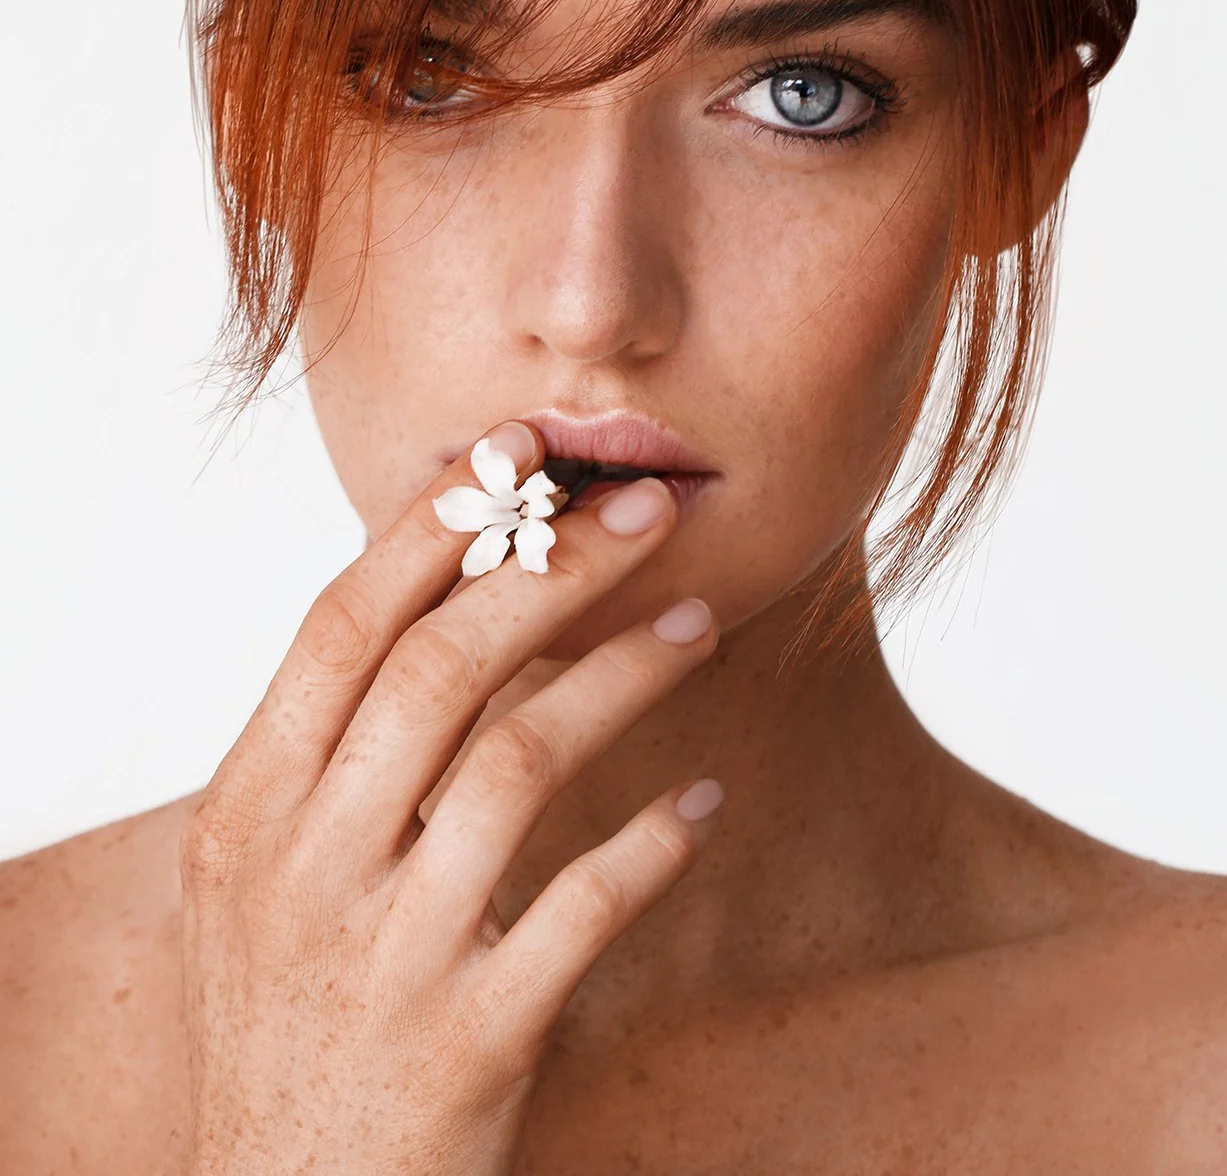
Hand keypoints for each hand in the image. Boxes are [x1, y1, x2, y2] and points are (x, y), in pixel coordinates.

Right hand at [178, 420, 721, 1175]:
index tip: (516, 454)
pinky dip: (656, 842)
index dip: (431, 528)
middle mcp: (306, 870)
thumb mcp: (266, 879)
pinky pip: (583, 909)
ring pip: (520, 762)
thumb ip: (331, 752)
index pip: (339, 628)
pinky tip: (707, 800)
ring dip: (623, 676)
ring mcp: (386, 959)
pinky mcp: (471, 1042)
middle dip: (554, 570)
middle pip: (440, 669)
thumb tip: (443, 598)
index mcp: (249, 809)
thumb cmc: (291, 1016)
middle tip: (648, 512)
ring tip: (698, 626)